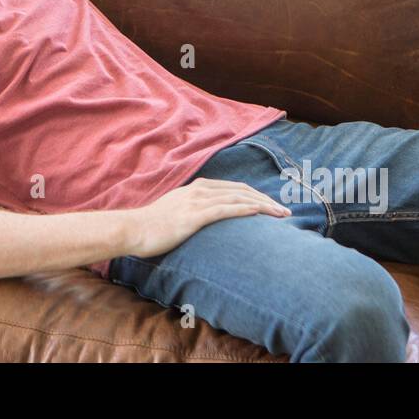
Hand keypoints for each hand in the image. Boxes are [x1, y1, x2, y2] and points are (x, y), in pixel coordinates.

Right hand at [124, 178, 291, 258]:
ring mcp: (197, 201)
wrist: (133, 230)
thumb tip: (201, 222)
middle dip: (265, 199)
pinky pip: (227, 209)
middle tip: (284, 211)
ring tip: (281, 214)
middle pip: (241, 190)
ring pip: (239, 198)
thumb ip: (190, 212)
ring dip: (263, 205)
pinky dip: (247, 208)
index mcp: (196, 188)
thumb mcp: (174, 213)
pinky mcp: (195, 215)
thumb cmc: (150, 227)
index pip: (233, 188)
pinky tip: (261, 212)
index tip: (271, 205)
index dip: (254, 195)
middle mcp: (200, 190)